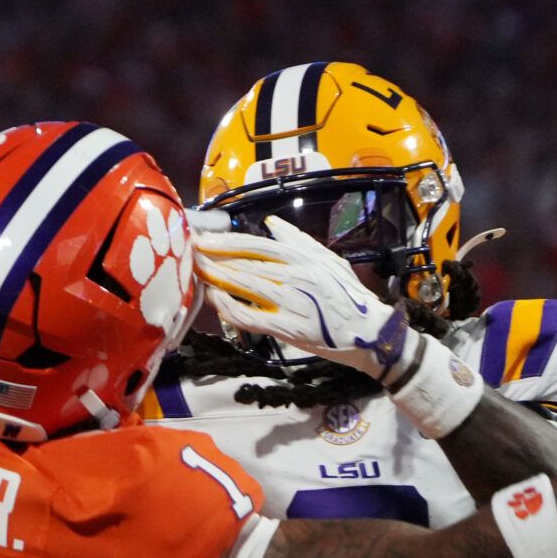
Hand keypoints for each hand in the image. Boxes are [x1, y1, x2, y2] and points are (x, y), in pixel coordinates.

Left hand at [193, 214, 415, 379]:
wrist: (369, 333)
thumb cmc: (348, 296)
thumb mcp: (327, 260)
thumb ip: (298, 240)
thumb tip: (272, 224)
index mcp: (302, 257)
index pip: (255, 244)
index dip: (226, 240)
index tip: (204, 237)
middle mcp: (295, 275)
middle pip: (244, 263)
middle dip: (213, 256)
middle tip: (187, 251)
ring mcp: (291, 301)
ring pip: (244, 286)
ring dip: (216, 278)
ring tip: (194, 271)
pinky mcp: (288, 327)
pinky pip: (251, 316)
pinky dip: (229, 307)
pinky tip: (215, 300)